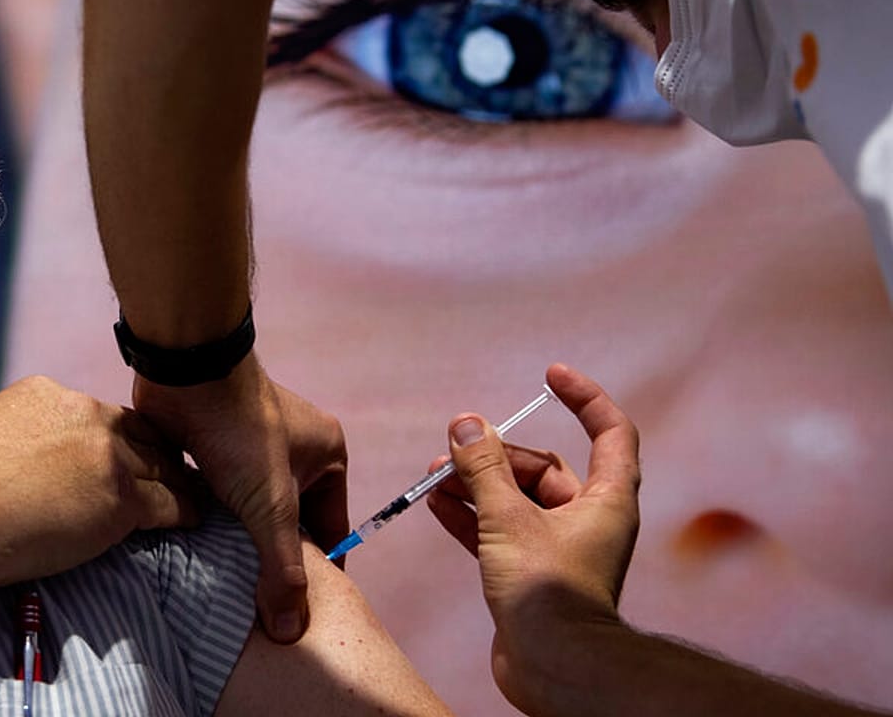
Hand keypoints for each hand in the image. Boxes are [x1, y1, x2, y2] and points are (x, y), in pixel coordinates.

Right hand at [0, 375, 199, 585]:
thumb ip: (13, 438)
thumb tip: (12, 458)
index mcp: (47, 395)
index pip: (98, 414)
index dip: (115, 437)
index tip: (120, 453)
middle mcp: (84, 415)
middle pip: (138, 433)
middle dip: (154, 452)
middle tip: (168, 471)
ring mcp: (107, 455)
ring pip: (160, 465)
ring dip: (177, 480)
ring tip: (191, 493)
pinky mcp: (121, 497)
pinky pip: (168, 502)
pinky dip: (186, 509)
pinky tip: (195, 517)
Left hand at [131, 355, 347, 643]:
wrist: (186, 371)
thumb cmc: (242, 432)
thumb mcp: (271, 506)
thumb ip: (281, 569)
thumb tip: (291, 631)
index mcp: (327, 456)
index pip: (331, 527)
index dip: (317, 568)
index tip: (297, 610)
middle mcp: (296, 449)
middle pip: (290, 522)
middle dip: (272, 557)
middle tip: (256, 606)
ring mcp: (252, 448)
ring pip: (251, 510)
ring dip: (237, 540)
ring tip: (223, 586)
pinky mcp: (214, 447)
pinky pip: (220, 495)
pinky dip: (209, 520)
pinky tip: (195, 552)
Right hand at [426, 363, 639, 709]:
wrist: (553, 668)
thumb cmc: (547, 594)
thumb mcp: (508, 518)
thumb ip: (483, 468)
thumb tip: (464, 424)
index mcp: (606, 499)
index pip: (610, 431)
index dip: (584, 398)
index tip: (551, 375)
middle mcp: (588, 519)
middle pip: (544, 466)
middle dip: (495, 454)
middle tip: (453, 449)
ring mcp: (558, 547)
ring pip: (516, 498)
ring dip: (476, 483)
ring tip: (433, 475)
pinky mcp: (530, 572)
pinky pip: (498, 529)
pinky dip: (470, 514)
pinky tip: (436, 503)